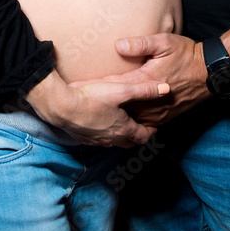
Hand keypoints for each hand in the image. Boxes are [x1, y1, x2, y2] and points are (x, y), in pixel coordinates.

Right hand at [27, 68, 169, 147]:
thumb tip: (166, 88)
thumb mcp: (121, 90)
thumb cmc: (92, 98)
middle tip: (142, 126)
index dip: (151, 130)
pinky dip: (107, 133)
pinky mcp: (85, 138)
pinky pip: (101, 139)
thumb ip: (144, 90)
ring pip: (115, 141)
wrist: (63, 107)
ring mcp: (97, 140)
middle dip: (138, 135)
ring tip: (123, 123)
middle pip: (130, 142)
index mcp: (123, 129)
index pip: (143, 136)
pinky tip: (102, 122)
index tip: (155, 125)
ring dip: (121, 134)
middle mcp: (112, 139)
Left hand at [71, 33, 208, 128]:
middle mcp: (149, 102)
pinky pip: (140, 125)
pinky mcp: (162, 119)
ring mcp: (156, 114)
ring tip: (89, 117)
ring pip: (128, 120)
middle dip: (98, 105)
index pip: (114, 85)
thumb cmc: (186, 54)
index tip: (75, 88)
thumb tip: (118, 46)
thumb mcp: (164, 42)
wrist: (208, 74)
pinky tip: (116, 122)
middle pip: (117, 107)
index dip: (94, 86)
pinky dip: (127, 123)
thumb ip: (140, 44)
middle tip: (76, 105)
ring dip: (111, 117)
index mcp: (146, 81)